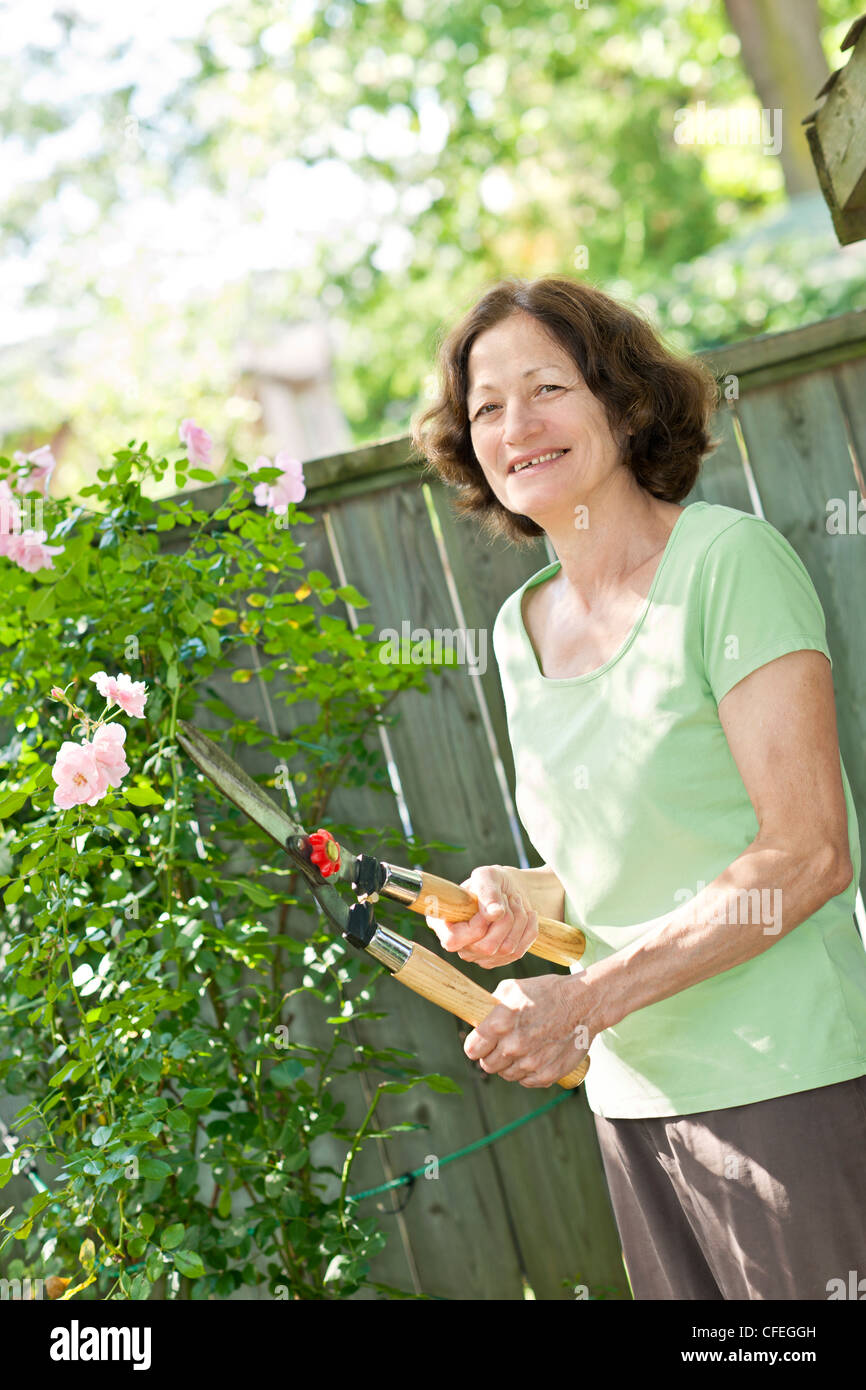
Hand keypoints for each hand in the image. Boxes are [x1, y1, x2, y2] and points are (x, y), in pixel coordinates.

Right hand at [425, 865, 538, 968]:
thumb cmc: (492, 881)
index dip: (478, 924)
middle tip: (509, 898)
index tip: (493, 905)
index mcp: (443, 923)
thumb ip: (487, 891)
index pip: (454, 939)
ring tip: (516, 902)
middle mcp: (458, 944)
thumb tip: (495, 913)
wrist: (510, 890)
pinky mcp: (498, 960)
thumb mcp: (487, 876)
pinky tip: (528, 914)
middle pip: (486, 947)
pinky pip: (519, 951)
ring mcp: (478, 956)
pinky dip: (529, 930)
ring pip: (506, 949)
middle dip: (506, 919)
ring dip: (519, 921)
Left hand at [463, 974, 593, 1087]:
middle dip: (490, 1055)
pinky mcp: (547, 1074)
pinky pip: (526, 1081)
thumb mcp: (512, 988)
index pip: (472, 1049)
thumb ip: (490, 1007)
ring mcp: (530, 1063)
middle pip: (487, 1065)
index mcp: (500, 1023)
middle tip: (501, 1045)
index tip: (479, 1044)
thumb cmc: (547, 992)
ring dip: (509, 1064)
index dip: (474, 1046)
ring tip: (521, 1048)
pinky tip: (534, 1056)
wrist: (584, 1004)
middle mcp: (513, 1046)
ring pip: (506, 1074)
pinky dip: (527, 1072)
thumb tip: (477, 1020)